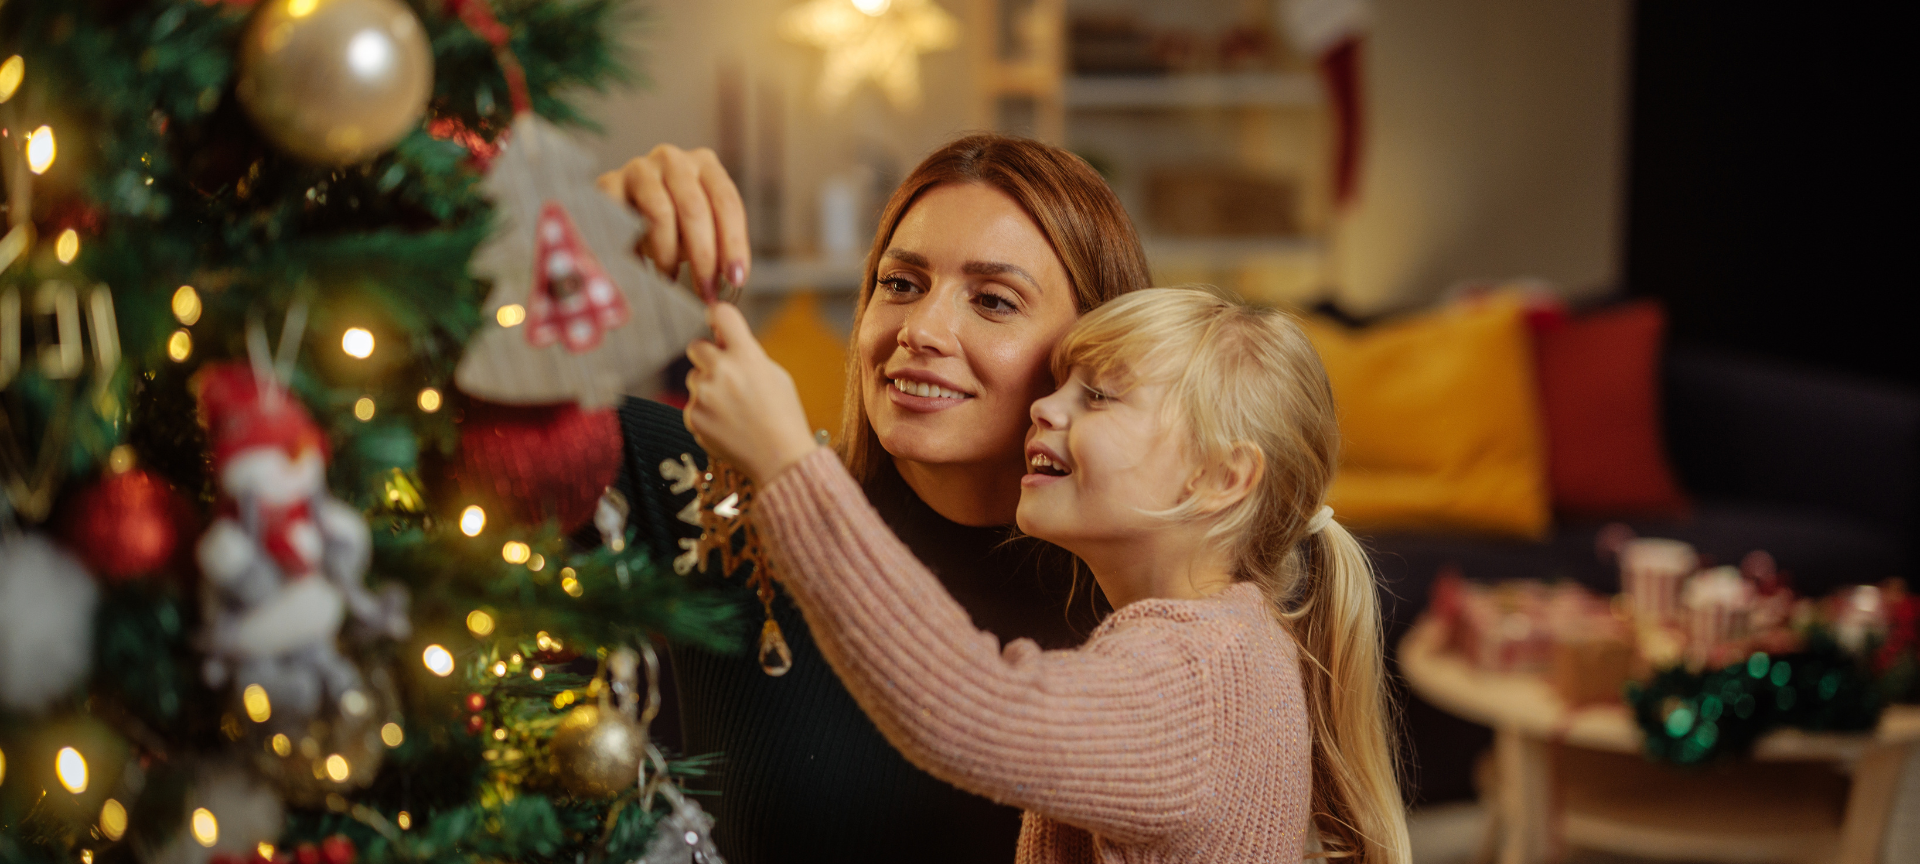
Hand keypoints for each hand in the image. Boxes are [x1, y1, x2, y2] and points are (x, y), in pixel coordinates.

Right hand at [597, 144, 748, 301]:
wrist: (621, 214)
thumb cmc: (671, 226)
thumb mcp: (699, 230)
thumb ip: (717, 245)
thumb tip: (731, 280)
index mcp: (705, 165)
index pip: (727, 203)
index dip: (733, 244)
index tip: (735, 278)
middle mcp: (674, 159)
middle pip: (695, 209)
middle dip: (703, 256)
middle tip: (705, 291)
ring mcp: (640, 168)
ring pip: (661, 214)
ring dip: (668, 255)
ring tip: (670, 279)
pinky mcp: (609, 183)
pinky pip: (625, 220)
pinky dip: (636, 249)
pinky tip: (642, 269)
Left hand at [684, 303, 819, 484]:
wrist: (780, 460)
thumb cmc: (783, 416)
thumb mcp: (776, 375)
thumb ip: (748, 354)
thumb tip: (722, 339)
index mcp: (746, 355)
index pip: (721, 314)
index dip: (716, 315)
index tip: (714, 320)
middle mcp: (720, 371)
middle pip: (696, 346)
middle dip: (708, 355)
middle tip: (724, 372)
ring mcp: (702, 396)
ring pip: (693, 378)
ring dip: (706, 386)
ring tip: (732, 408)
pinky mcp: (692, 417)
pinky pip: (692, 404)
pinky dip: (705, 411)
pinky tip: (727, 424)